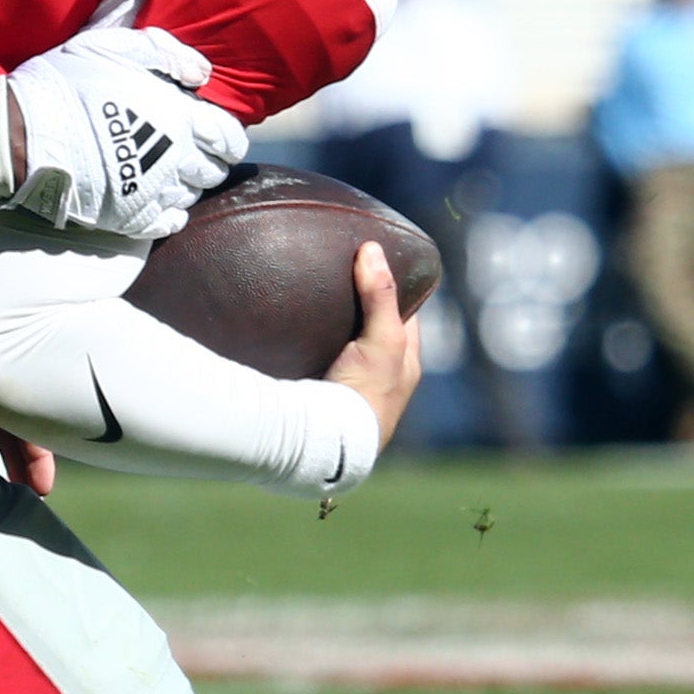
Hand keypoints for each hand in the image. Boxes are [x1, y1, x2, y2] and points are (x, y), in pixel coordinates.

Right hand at [0, 24, 248, 239]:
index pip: (229, 138)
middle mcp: (175, 158)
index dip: (226, 139)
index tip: (214, 137)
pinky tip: (150, 200)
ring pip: (190, 197)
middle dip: (205, 162)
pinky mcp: (128, 217)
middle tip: (183, 154)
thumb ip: (161, 51)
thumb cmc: (64, 85)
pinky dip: (167, 215)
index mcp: (179, 117)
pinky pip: (167, 224)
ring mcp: (152, 192)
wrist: (20, 135)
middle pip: (212, 172)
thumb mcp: (109, 46)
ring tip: (160, 173)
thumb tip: (200, 71)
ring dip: (182, 186)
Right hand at [324, 240, 421, 448]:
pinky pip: (315, 363)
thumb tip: (372, 249)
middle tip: (334, 275)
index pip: (405, 315)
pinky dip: (307, 348)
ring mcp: (349, 388)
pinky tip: (288, 335)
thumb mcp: (382, 340)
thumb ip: (380, 296)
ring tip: (307, 300)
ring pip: (342, 348)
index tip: (373, 261)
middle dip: (358, 306)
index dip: (393, 287)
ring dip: (329, 329)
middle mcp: (380, 377)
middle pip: (372, 330)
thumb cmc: (364, 394)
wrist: (326, 444)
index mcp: (405, 364)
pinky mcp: (319, 397)